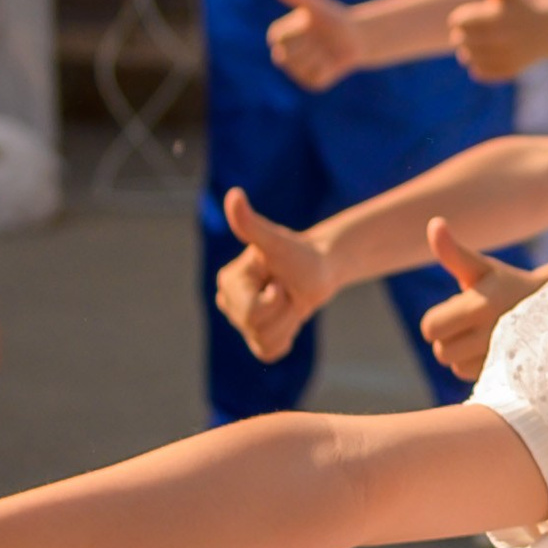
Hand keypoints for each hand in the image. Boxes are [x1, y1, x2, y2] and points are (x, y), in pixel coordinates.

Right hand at [214, 187, 333, 359]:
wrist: (320, 269)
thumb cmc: (300, 253)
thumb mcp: (277, 241)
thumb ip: (252, 224)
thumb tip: (234, 195)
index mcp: (227, 282)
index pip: (250, 313)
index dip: (275, 300)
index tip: (280, 280)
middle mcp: (228, 302)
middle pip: (257, 329)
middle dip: (283, 311)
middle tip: (287, 289)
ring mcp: (241, 321)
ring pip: (266, 343)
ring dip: (288, 323)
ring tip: (289, 300)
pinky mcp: (256, 337)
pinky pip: (270, 353)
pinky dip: (286, 337)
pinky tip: (289, 317)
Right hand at [265, 0, 359, 90]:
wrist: (356, 35)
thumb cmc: (331, 16)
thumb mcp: (313, 3)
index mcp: (278, 36)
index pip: (277, 39)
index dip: (296, 30)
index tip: (307, 24)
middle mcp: (283, 55)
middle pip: (286, 57)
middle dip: (307, 45)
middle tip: (318, 38)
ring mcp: (297, 71)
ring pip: (302, 68)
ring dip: (319, 56)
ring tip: (326, 48)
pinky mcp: (313, 83)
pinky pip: (316, 78)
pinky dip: (329, 69)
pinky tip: (333, 61)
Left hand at [417, 219, 533, 385]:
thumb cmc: (504, 283)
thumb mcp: (480, 266)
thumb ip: (453, 252)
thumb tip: (434, 223)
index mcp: (481, 304)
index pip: (430, 327)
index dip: (437, 319)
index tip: (455, 309)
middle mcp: (493, 333)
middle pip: (440, 351)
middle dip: (448, 337)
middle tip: (469, 322)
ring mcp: (502, 356)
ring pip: (454, 365)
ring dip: (461, 352)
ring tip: (482, 334)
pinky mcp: (508, 372)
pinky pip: (470, 376)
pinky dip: (474, 365)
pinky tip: (491, 349)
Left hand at [449, 0, 547, 82]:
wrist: (547, 32)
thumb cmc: (522, 8)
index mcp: (496, 17)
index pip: (460, 21)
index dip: (456, 20)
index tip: (459, 21)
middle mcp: (501, 37)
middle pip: (461, 40)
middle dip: (458, 37)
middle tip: (461, 37)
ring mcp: (506, 54)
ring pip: (469, 58)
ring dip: (465, 54)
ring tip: (468, 49)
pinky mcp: (509, 69)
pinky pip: (481, 72)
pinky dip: (476, 67)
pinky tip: (479, 60)